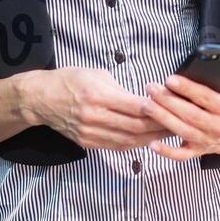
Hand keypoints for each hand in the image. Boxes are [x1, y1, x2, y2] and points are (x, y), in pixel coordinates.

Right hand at [22, 67, 172, 150]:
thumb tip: (145, 98)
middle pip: (135, 126)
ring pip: (128, 140)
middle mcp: (94, 117)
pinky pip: (116, 146)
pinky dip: (135, 144)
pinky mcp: (87, 143)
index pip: (134, 107)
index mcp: (98, 96)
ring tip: (168, 134)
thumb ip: (121, 89)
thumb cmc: (71, 80)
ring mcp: (90, 133)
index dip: (157, 109)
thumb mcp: (97, 74)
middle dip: (159, 126)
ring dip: (151, 138)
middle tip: (178, 123)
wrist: (41, 99)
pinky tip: (148, 140)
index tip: (174, 108)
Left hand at [141, 60, 219, 160]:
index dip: (188, 88)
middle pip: (190, 115)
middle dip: (168, 101)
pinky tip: (152, 144)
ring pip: (183, 131)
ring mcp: (207, 141)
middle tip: (151, 89)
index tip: (170, 79)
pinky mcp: (197, 151)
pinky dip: (167, 152)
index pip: (206, 97)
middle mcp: (218, 127)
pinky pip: (181, 155)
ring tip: (146, 105)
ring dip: (163, 119)